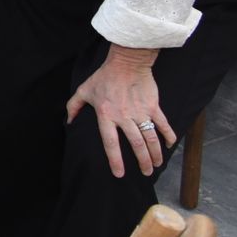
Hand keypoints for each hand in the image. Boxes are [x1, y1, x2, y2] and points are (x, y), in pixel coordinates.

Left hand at [68, 46, 172, 177]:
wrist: (127, 62)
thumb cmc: (103, 76)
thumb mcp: (84, 90)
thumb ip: (74, 107)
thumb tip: (68, 122)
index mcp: (106, 115)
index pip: (110, 143)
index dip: (115, 160)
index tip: (119, 174)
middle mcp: (124, 117)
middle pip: (136, 145)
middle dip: (142, 162)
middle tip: (146, 173)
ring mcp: (141, 112)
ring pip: (150, 139)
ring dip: (155, 154)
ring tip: (156, 165)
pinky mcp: (153, 107)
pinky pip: (163, 125)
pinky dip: (168, 136)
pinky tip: (169, 146)